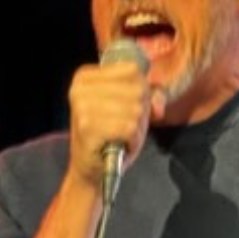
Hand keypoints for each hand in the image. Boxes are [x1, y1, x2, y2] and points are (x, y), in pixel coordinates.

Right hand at [66, 58, 151, 193]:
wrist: (94, 167)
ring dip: (136, 127)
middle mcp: (80, 88)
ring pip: (135, 109)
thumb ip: (152, 93)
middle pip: (137, 90)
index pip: (133, 70)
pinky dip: (132, 139)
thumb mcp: (133, 105)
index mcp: (85, 76)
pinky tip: (119, 143)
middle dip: (140, 111)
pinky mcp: (87, 128)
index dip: (142, 91)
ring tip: (120, 134)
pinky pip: (129, 127)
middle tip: (123, 125)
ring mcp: (82, 107)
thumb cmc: (114, 132)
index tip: (126, 107)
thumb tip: (158, 105)